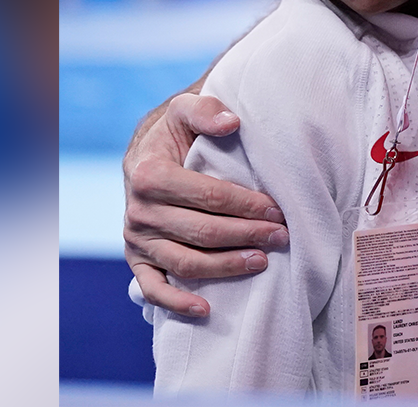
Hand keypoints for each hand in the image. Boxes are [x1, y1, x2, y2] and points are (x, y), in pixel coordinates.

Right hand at [123, 93, 287, 316]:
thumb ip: (206, 110)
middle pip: (203, 232)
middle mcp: (139, 210)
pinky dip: (177, 302)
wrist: (146, 152)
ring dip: (226, 267)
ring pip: (186, 263)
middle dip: (247, 235)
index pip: (209, 196)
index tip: (279, 210)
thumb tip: (232, 123)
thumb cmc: (175, 133)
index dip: (248, 205)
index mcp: (149, 173)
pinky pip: (153, 289)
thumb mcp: (185, 109)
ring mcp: (136, 239)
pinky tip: (206, 309)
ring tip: (262, 262)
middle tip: (281, 236)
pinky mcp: (136, 259)